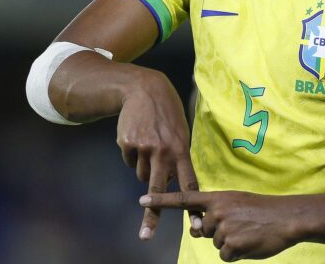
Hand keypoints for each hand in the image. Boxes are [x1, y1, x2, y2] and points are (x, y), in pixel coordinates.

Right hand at [117, 69, 199, 240]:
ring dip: (144, 168)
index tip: (196, 224)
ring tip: (149, 144)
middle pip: (159, 190)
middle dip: (152, 215)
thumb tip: (171, 185)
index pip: (189, 182)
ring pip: (142, 176)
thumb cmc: (167, 115)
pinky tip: (137, 136)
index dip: (192, 205)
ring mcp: (145, 148)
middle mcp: (164, 151)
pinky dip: (132, 154)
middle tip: (146, 236)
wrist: (144, 89)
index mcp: (182, 149)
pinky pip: (130, 161)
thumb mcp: (181, 132)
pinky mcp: (128, 144)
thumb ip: (178, 157)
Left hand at [140, 190, 298, 261]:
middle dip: (218, 231)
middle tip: (241, 225)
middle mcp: (217, 211)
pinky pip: (225, 256)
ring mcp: (224, 229)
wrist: (287, 217)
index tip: (142, 199)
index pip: (185, 198)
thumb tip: (196, 229)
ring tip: (248, 232)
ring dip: (230, 243)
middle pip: (203, 230)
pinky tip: (250, 243)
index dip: (162, 200)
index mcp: (218, 198)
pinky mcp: (232, 246)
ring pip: (215, 244)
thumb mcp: (235, 203)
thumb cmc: (262, 210)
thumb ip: (214, 213)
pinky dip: (236, 254)